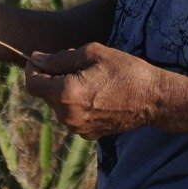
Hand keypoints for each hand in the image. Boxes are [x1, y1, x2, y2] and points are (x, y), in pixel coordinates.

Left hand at [22, 44, 168, 138]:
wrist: (154, 99)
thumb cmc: (126, 71)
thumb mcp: (92, 54)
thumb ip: (60, 58)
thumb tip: (36, 60)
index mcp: (66, 94)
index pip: (33, 83)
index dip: (33, 69)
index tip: (40, 59)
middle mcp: (67, 116)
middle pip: (45, 94)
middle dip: (52, 78)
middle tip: (74, 65)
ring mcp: (77, 128)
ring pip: (58, 106)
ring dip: (64, 91)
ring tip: (90, 80)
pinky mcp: (88, 134)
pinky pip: (71, 116)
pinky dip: (76, 104)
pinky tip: (96, 95)